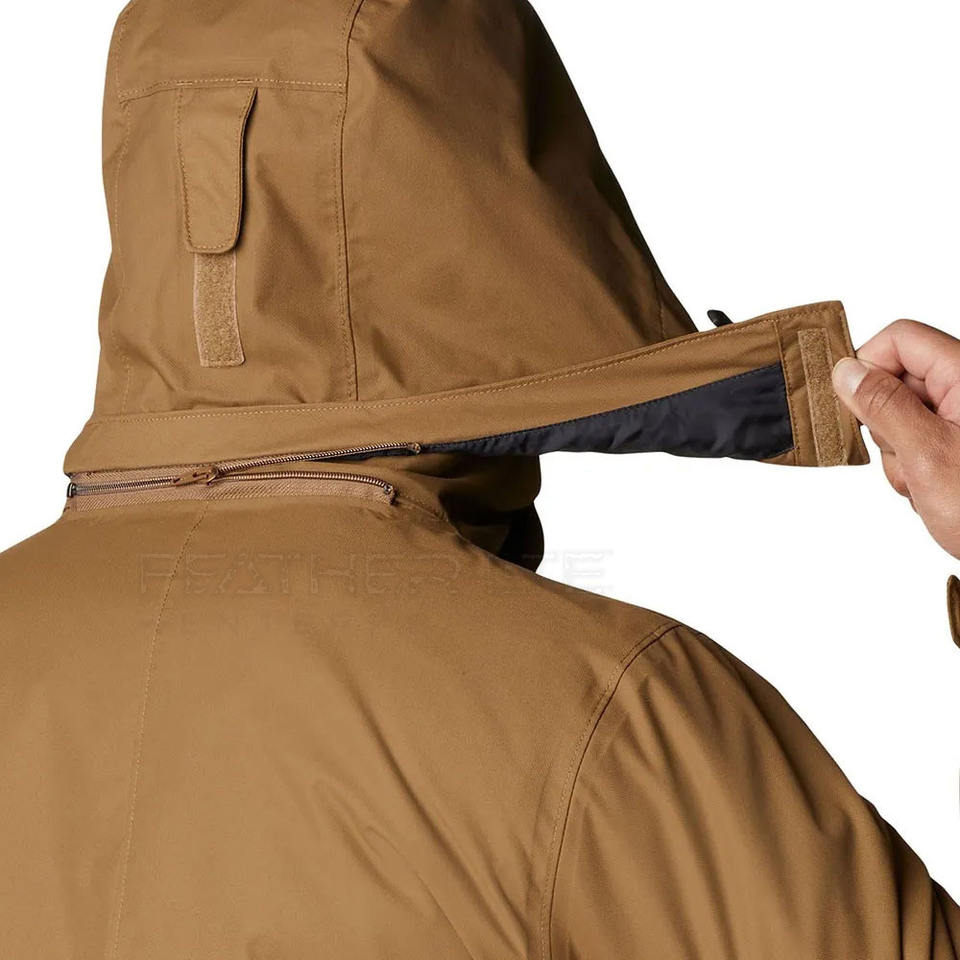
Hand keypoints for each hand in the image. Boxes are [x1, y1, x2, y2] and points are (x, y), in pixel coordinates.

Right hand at [832, 319, 959, 559]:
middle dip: (885, 422)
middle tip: (905, 458)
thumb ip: (883, 405)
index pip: (900, 340)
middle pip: (899, 378)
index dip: (867, 366)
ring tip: (924, 484)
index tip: (853, 407)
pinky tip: (934, 491)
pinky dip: (914, 467)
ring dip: (899, 453)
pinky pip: (919, 440)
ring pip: (903, 415)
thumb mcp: (926, 455)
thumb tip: (846, 370)